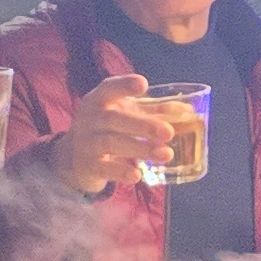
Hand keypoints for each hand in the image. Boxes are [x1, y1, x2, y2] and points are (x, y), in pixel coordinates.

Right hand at [49, 73, 173, 193]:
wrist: (73, 158)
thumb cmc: (107, 130)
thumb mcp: (126, 115)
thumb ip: (154, 111)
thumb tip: (187, 110)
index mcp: (99, 100)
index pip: (109, 88)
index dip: (124, 85)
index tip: (143, 85)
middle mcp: (88, 118)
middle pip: (114, 119)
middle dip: (143, 125)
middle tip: (169, 132)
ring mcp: (85, 142)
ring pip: (111, 143)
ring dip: (139, 149)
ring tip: (165, 154)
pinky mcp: (86, 165)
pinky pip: (103, 168)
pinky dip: (120, 172)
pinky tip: (138, 175)